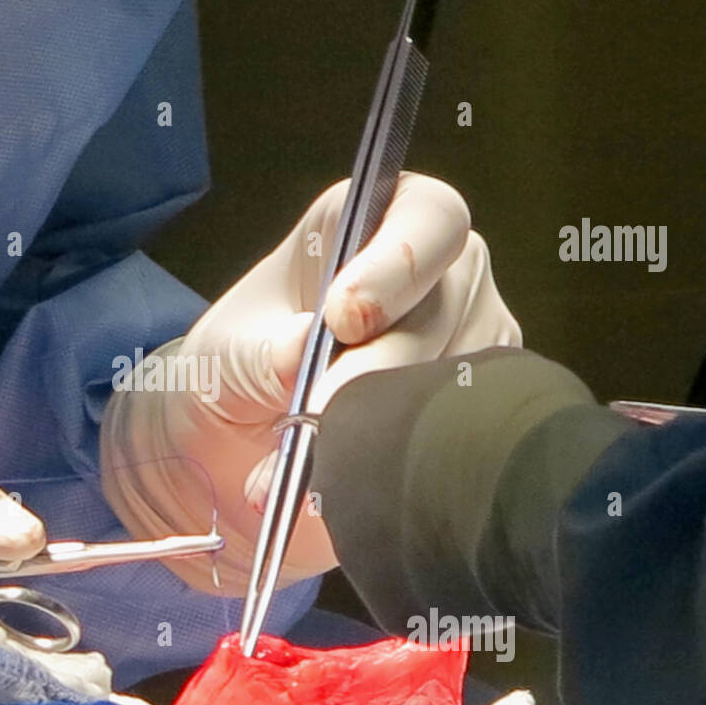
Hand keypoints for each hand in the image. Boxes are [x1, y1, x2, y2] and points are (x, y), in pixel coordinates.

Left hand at [99, 174, 520, 593]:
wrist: (244, 448)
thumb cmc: (237, 373)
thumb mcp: (226, 359)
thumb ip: (265, 353)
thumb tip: (305, 350)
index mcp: (371, 223)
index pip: (426, 217)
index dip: (397, 263)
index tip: (344, 319)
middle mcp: (439, 272)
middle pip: (451, 305)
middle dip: (383, 366)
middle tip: (322, 412)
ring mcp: (468, 339)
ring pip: (463, 375)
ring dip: (386, 426)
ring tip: (307, 466)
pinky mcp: (479, 408)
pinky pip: (467, 433)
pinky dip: (404, 465)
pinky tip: (345, 488)